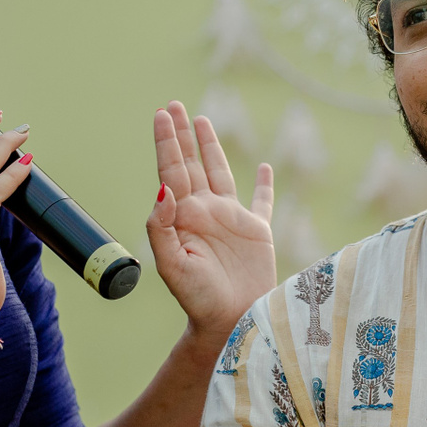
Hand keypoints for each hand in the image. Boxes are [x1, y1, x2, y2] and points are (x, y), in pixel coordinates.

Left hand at [145, 102, 275, 343]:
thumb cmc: (197, 298)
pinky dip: (265, 184)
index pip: (172, 170)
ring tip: (203, 121)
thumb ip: (161, 226)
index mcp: (183, 217)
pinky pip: (261, 201)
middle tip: (173, 105)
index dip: (167, 142)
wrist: (230, 321)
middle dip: (181, 135)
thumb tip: (163, 188)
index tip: (162, 114)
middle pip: (191, 163)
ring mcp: (230, 220)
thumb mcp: (171, 264)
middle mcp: (204, 212)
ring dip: (211, 147)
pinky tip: (264, 167)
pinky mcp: (256, 231)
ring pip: (219, 173)